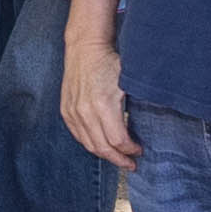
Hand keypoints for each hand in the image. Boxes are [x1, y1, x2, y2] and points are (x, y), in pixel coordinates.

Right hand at [58, 28, 137, 172]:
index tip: (139, 150)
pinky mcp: (66, 111)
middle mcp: (85, 112)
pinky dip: (90, 144)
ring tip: (117, 157)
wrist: (85, 48)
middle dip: (119, 159)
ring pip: (89, 144)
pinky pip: (78, 136)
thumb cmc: (109, 62)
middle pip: (102, 148)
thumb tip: (144, 131)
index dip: (130, 149)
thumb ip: (135, 109)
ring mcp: (72, 112)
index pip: (118, 141)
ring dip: (105, 154)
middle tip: (131, 163)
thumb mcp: (128, 83)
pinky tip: (101, 145)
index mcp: (103, 105)